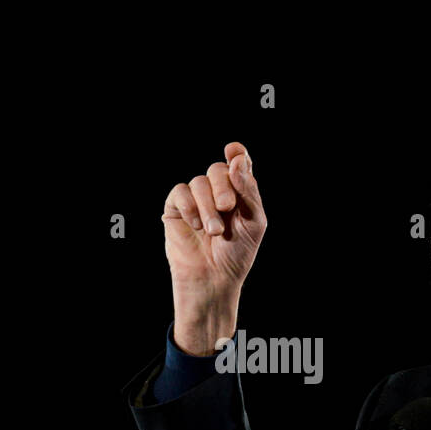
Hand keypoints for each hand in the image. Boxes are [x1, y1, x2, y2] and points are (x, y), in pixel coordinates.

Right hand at [162, 141, 266, 354]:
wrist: (214, 279)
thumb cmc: (237, 254)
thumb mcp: (253, 222)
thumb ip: (248, 190)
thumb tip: (237, 159)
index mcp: (239, 192)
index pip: (238, 163)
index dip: (237, 153)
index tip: (233, 150)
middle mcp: (217, 192)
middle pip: (217, 170)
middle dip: (223, 186)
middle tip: (227, 208)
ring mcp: (196, 199)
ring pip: (198, 182)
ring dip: (207, 206)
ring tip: (213, 231)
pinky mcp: (176, 209)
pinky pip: (180, 192)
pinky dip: (189, 206)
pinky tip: (195, 225)